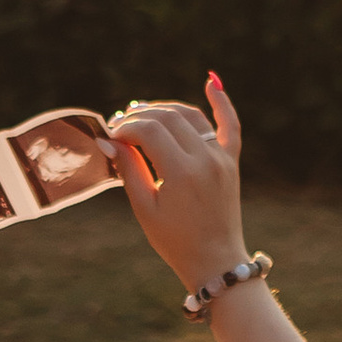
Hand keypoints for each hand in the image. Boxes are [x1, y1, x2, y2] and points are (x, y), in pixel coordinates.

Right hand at [106, 74, 244, 292]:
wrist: (215, 260)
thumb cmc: (175, 241)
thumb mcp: (144, 208)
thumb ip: (129, 169)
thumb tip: (109, 140)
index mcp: (182, 172)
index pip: (148, 130)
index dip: (125, 128)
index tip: (111, 137)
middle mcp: (205, 159)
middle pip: (167, 118)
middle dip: (139, 117)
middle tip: (120, 126)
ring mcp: (221, 158)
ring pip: (191, 116)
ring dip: (165, 109)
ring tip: (143, 114)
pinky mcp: (231, 161)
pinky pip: (230, 125)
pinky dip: (222, 102)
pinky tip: (211, 81)